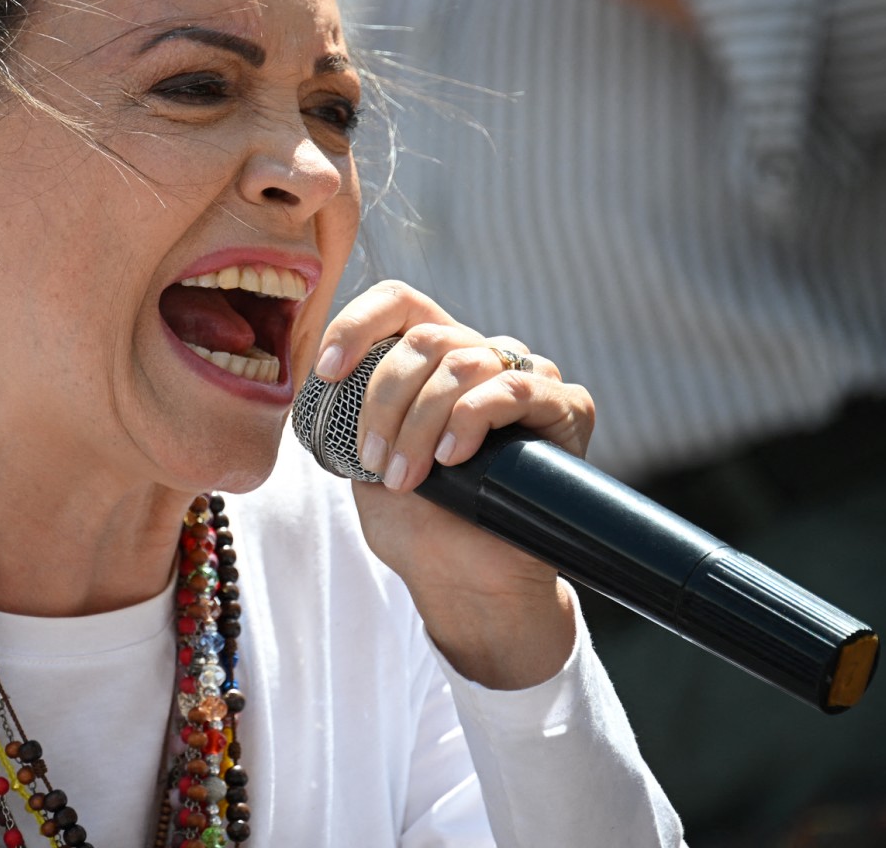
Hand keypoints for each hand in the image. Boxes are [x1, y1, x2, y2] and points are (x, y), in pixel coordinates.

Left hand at [315, 280, 594, 686]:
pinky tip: (454, 457)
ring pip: (463, 362)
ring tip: (407, 477)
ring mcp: (527, 379)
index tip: (326, 373)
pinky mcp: (566, 409)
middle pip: (425, 337)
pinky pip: (516, 388)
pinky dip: (473, 418)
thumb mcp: (365, 458)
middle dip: (385, 401)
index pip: (398, 302)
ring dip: (421, 423)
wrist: (467, 583)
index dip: (356, 324)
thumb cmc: (418, 522)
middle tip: (373, 461)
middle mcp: (482, 356)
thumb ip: (348, 412)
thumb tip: (318, 379)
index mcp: (432, 359)